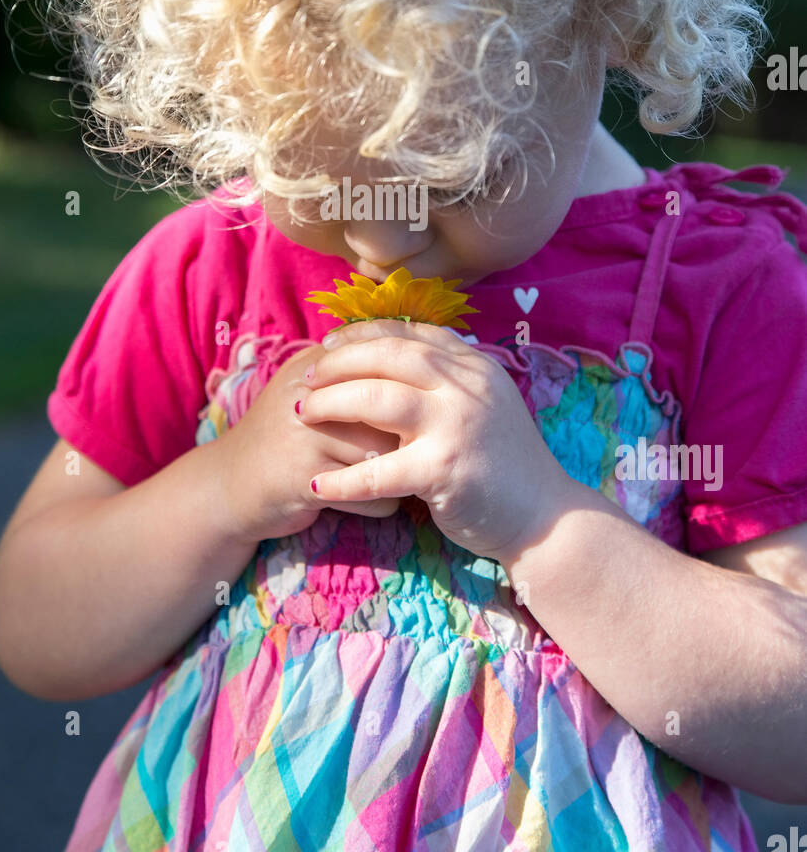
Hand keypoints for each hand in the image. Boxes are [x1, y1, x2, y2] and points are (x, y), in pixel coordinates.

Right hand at [216, 343, 403, 545]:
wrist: (228, 485)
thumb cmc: (285, 438)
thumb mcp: (310, 393)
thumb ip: (353, 374)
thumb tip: (421, 362)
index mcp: (314, 365)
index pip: (383, 367)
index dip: (406, 396)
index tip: (416, 419)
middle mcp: (309, 394)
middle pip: (389, 410)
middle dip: (407, 436)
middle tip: (416, 452)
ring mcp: (305, 436)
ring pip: (386, 453)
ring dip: (399, 473)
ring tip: (397, 479)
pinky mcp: (304, 480)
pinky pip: (371, 493)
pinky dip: (381, 504)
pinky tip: (371, 502)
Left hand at [299, 319, 569, 563]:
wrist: (547, 518)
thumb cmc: (507, 465)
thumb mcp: (485, 405)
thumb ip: (449, 380)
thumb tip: (396, 356)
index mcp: (475, 367)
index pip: (410, 333)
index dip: (363, 334)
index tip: (329, 343)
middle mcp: (467, 386)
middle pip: (388, 355)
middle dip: (339, 362)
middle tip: (307, 376)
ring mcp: (457, 425)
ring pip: (377, 398)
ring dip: (332, 404)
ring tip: (303, 414)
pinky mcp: (446, 469)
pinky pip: (380, 471)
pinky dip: (343, 480)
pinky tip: (316, 485)